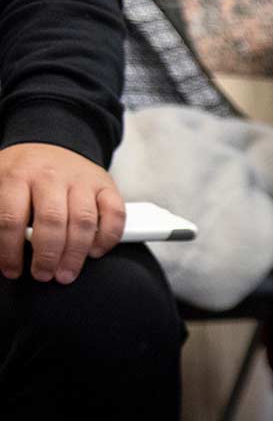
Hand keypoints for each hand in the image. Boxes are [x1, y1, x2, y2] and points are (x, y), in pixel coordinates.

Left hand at [0, 144, 125, 283]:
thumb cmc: (22, 175)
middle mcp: (50, 175)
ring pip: (84, 222)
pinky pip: (115, 214)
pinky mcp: (106, 185)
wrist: (50, 145)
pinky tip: (94, 251)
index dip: (10, 250)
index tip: (11, 270)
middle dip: (47, 256)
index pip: (11, 218)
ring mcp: (82, 179)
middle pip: (52, 221)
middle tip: (43, 275)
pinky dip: (108, 237)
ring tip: (66, 273)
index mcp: (16, 175)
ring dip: (75, 254)